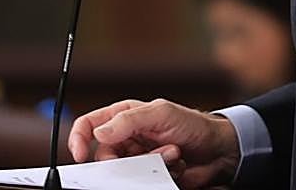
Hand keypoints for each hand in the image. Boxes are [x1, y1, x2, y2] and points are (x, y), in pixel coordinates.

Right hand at [68, 99, 239, 188]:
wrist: (217, 149)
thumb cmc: (191, 124)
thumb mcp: (161, 114)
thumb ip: (129, 120)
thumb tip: (99, 132)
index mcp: (123, 117)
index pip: (89, 125)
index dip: (78, 138)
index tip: (80, 154)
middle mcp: (127, 138)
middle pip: (103, 156)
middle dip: (126, 158)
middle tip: (147, 154)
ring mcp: (137, 158)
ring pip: (124, 171)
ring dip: (150, 164)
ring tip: (171, 154)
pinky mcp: (149, 175)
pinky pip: (142, 182)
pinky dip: (161, 173)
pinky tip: (176, 163)